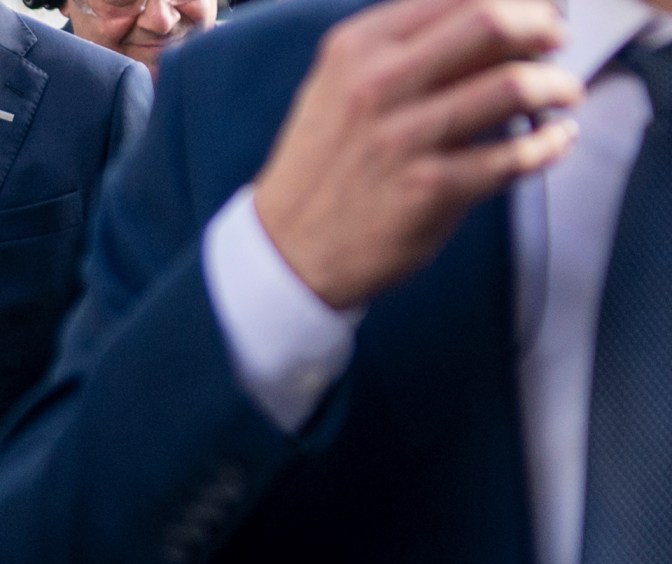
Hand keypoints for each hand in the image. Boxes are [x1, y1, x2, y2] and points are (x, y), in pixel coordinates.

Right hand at [254, 0, 578, 309]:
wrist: (286, 252)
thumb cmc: (322, 169)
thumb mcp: (339, 88)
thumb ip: (400, 50)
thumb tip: (487, 22)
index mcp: (356, 49)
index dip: (516, 0)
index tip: (537, 10)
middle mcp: (377, 86)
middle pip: (491, 21)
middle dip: (543, 27)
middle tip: (556, 43)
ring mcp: (403, 139)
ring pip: (514, 85)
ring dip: (558, 85)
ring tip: (564, 93)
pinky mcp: (430, 189)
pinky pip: (516, 154)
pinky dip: (550, 143)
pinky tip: (554, 140)